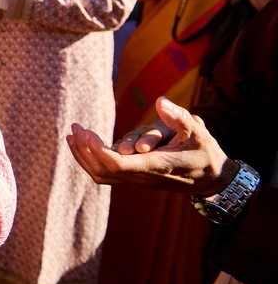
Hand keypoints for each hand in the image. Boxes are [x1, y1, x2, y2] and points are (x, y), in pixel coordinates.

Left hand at [67, 96, 234, 195]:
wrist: (211, 179)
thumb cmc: (205, 153)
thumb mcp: (198, 133)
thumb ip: (179, 118)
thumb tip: (160, 102)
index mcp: (156, 166)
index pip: (117, 164)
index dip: (97, 150)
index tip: (85, 132)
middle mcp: (142, 178)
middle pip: (102, 170)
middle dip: (85, 149)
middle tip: (76, 128)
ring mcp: (136, 181)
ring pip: (100, 175)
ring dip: (82, 156)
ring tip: (72, 135)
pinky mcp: (133, 179)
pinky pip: (104, 174)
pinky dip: (89, 160)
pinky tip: (81, 144)